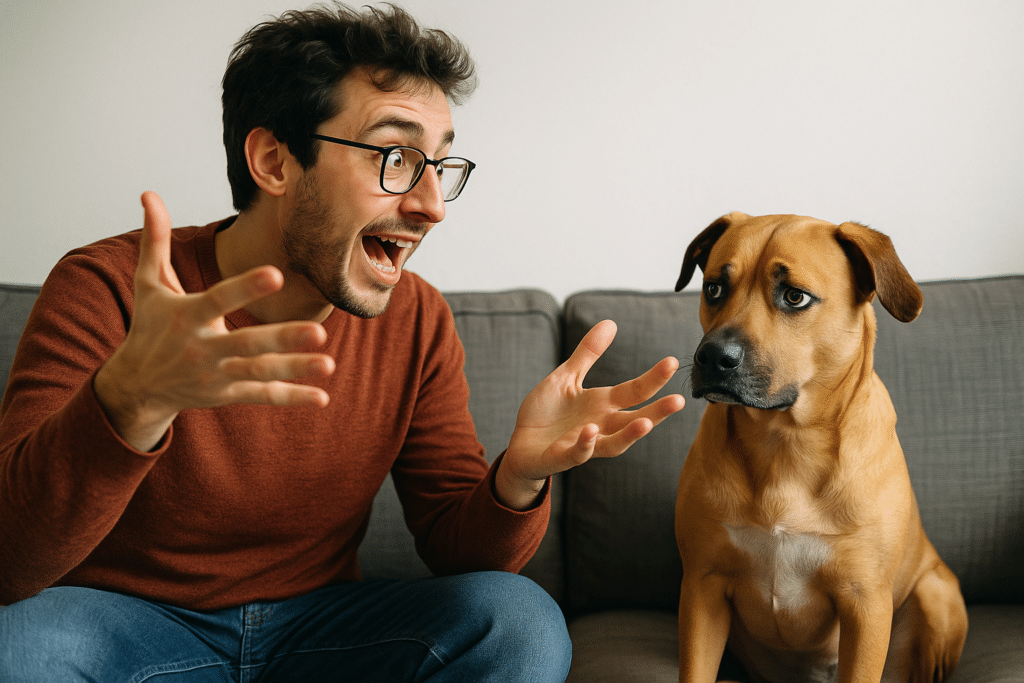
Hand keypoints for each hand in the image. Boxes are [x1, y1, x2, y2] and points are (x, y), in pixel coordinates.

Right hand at [93, 191, 335, 451]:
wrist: (137, 385)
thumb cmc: (149, 327)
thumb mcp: (149, 284)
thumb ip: (157, 240)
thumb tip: (149, 194)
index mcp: (186, 317)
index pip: (218, 300)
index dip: (246, 288)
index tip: (276, 273)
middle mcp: (202, 349)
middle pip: (247, 343)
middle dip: (282, 339)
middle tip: (319, 331)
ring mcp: (216, 374)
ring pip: (260, 372)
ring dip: (295, 368)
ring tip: (329, 363)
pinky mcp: (227, 394)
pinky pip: (262, 396)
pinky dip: (291, 397)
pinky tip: (322, 398)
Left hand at [497, 319, 684, 509]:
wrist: (519, 444)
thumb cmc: (547, 413)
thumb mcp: (566, 377)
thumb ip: (588, 354)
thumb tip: (610, 322)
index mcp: (602, 405)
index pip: (634, 391)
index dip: (653, 378)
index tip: (672, 362)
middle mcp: (600, 426)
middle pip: (634, 419)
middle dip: (657, 412)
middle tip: (679, 401)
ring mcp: (584, 444)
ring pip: (614, 444)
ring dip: (630, 435)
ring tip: (646, 422)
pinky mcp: (562, 457)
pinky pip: (577, 454)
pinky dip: (585, 445)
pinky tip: (589, 432)